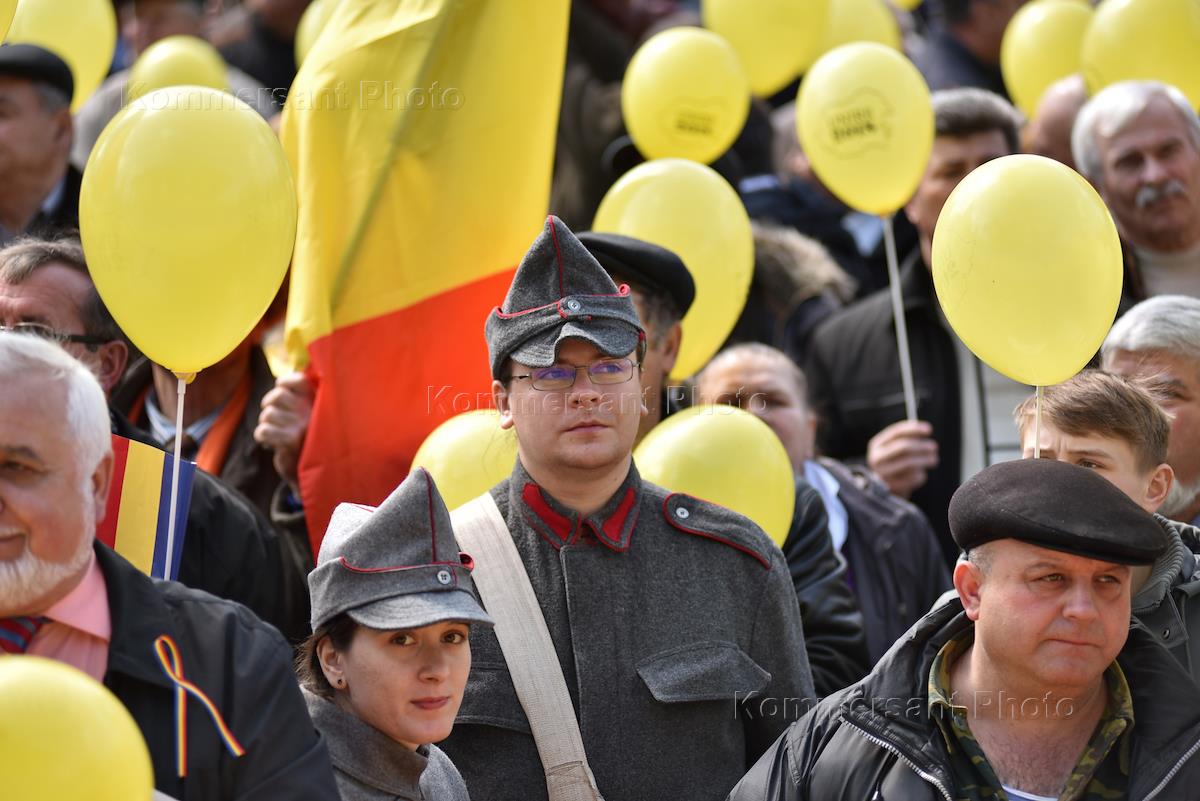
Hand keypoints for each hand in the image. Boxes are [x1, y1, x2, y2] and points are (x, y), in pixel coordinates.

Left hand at [254, 372, 313, 494]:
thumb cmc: (307, 441)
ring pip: (267, 414)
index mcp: (317, 403)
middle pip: (277, 396)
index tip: (282, 390)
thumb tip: (280, 382)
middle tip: (272, 416)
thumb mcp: (308, 416)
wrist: (313, 474)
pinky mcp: (290, 441)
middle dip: (268, 405)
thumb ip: (298, 399)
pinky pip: (263, 430)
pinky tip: (270, 442)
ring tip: (275, 432)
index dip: (284, 383)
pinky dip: (261, 436)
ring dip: (265, 424)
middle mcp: (311, 412)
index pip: (299, 380)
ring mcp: (302, 426)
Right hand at [866, 420, 937, 498]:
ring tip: (934, 459)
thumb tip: (926, 429)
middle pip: (903, 447)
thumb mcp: (896, 449)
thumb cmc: (896, 463)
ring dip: (925, 460)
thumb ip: (909, 439)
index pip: (896, 432)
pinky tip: (921, 474)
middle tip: (935, 447)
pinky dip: (921, 475)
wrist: (885, 489)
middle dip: (921, 446)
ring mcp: (883, 474)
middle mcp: (876, 458)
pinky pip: (913, 477)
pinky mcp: (893, 486)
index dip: (913, 429)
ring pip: (909, 462)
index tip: (929, 429)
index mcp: (876, 445)